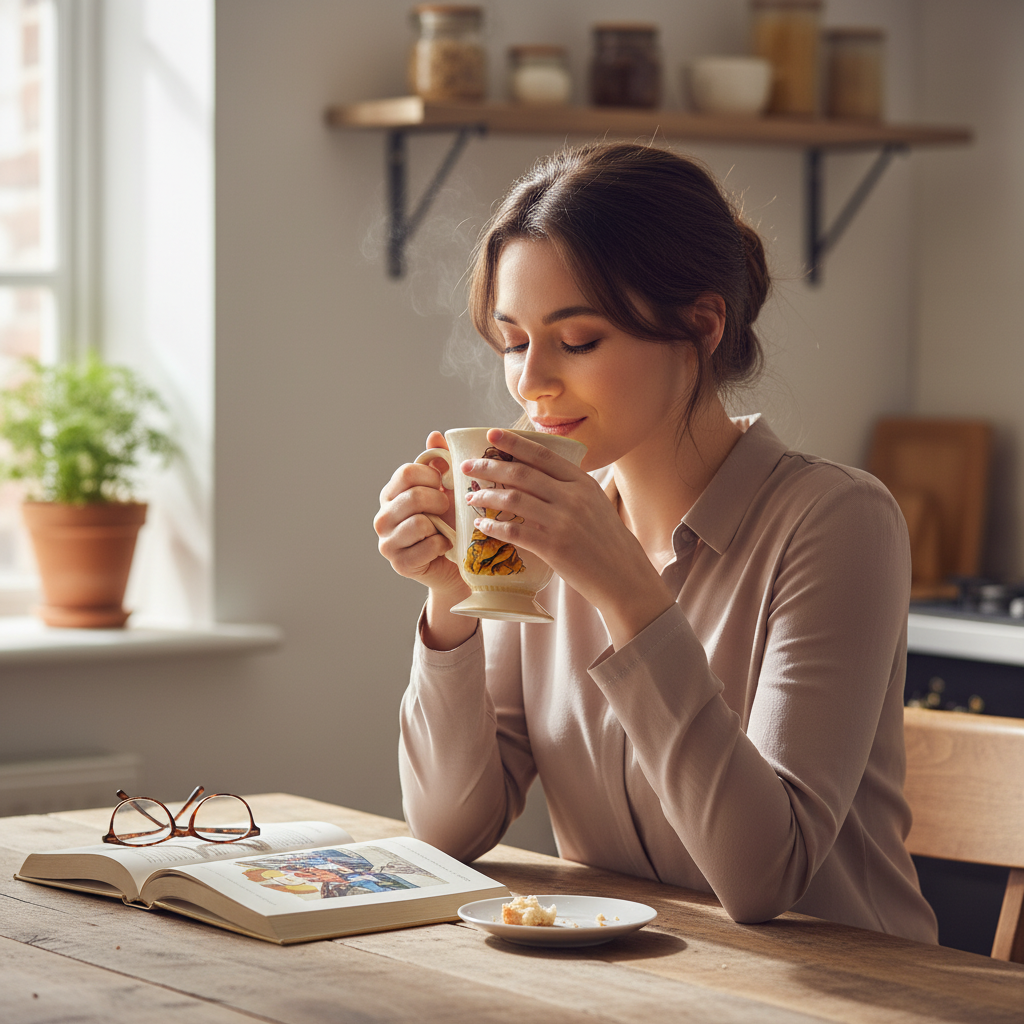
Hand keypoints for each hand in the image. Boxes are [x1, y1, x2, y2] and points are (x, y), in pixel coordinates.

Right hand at [374, 431, 469, 602]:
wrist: (455, 565)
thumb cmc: (449, 524)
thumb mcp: (447, 490)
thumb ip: (439, 463)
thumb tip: (434, 436)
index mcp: (391, 494)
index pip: (407, 472)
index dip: (432, 475)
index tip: (443, 485)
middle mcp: (383, 516)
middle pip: (413, 496)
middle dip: (439, 501)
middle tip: (447, 509)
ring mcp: (387, 542)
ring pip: (418, 522)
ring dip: (440, 525)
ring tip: (444, 528)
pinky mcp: (399, 564)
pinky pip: (426, 547)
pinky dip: (442, 545)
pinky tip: (445, 546)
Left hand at [462, 429, 674, 647]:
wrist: (624, 577)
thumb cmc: (608, 542)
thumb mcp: (596, 505)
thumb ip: (571, 489)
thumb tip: (540, 475)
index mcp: (583, 483)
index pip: (542, 454)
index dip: (514, 442)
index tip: (492, 434)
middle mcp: (572, 497)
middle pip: (521, 473)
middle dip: (489, 466)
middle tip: (468, 467)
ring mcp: (563, 522)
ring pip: (513, 499)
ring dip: (487, 496)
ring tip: (471, 497)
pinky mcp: (554, 547)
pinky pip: (514, 531)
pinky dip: (493, 527)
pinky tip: (482, 526)